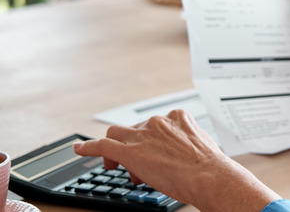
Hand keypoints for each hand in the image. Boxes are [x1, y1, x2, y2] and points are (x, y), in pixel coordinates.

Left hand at [73, 110, 279, 211]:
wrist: (207, 175)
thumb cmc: (208, 166)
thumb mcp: (199, 146)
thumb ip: (182, 145)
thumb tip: (174, 158)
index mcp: (178, 117)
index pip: (153, 125)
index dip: (148, 142)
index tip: (151, 153)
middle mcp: (158, 121)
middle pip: (133, 129)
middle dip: (134, 146)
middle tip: (139, 167)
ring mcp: (142, 134)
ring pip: (116, 135)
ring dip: (116, 150)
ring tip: (119, 166)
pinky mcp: (129, 150)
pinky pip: (101, 145)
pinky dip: (88, 147)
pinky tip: (79, 149)